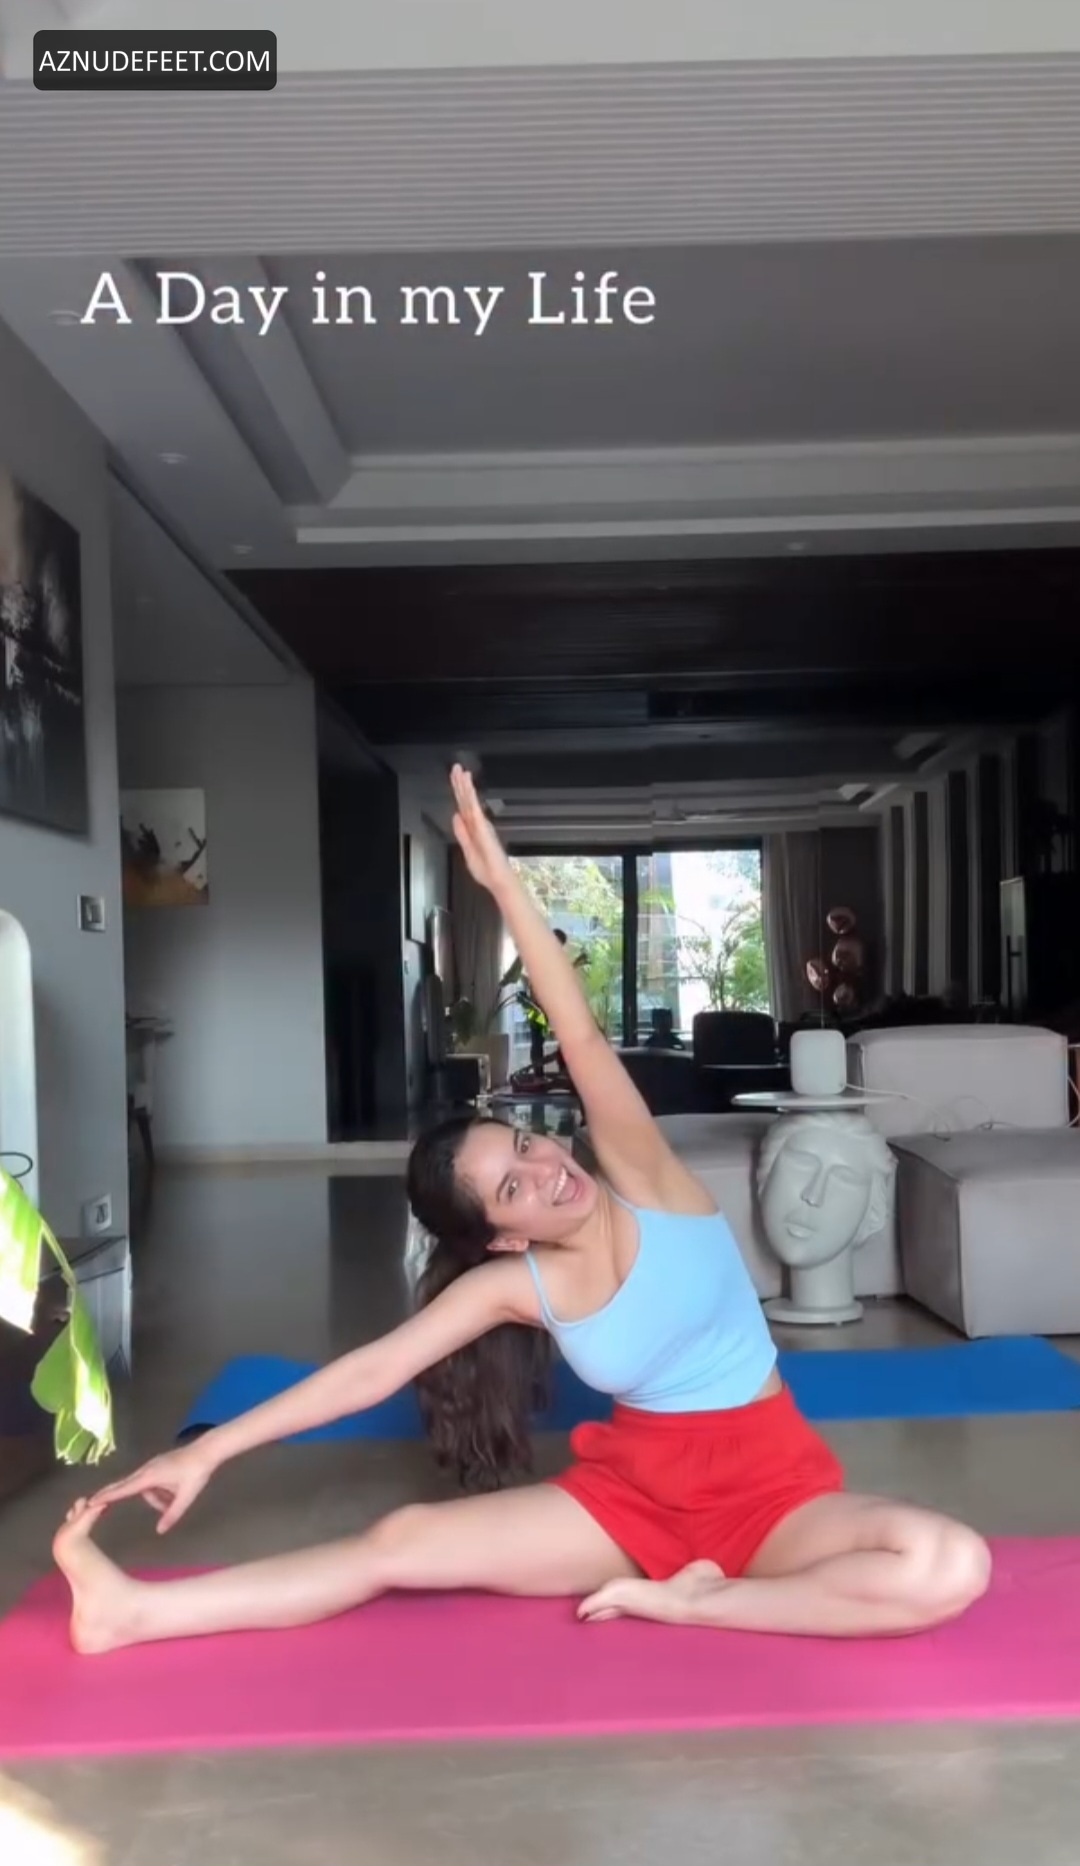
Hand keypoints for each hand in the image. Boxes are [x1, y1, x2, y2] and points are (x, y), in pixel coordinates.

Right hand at [90, 1440, 214, 1533]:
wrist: (207, 1451)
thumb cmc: (196, 1473)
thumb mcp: (186, 1497)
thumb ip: (172, 1514)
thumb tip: (159, 1531)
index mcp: (150, 1476)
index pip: (124, 1489)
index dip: (107, 1496)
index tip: (91, 1501)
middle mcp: (147, 1470)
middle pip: (124, 1485)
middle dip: (110, 1495)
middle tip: (90, 1503)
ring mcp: (152, 1466)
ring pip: (145, 1488)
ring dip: (155, 1498)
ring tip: (176, 1499)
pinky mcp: (158, 1465)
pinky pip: (152, 1483)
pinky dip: (159, 1492)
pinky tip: (175, 1492)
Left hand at [450, 764, 512, 895]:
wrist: (499, 879)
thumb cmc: (487, 869)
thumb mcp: (468, 851)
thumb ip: (462, 833)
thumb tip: (455, 816)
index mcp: (473, 829)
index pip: (463, 807)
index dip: (459, 792)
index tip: (456, 777)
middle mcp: (477, 823)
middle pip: (466, 800)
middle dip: (460, 784)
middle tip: (456, 766)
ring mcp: (480, 824)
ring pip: (470, 802)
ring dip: (465, 786)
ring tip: (461, 771)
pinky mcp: (483, 828)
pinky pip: (474, 809)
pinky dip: (470, 797)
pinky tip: (468, 786)